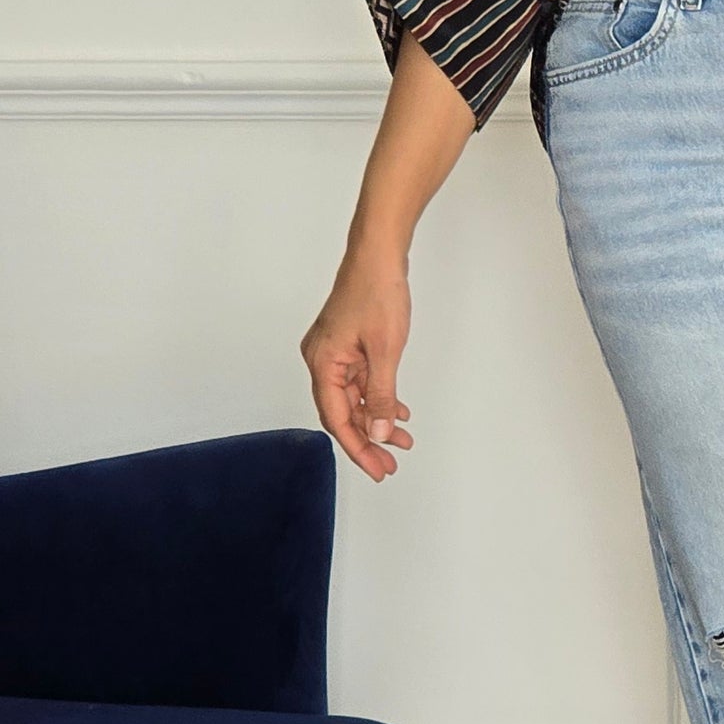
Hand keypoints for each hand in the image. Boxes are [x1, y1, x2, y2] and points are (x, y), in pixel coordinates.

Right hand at [301, 252, 413, 480]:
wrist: (379, 254)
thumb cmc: (377, 293)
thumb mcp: (385, 352)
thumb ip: (381, 397)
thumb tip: (377, 433)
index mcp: (322, 363)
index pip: (336, 418)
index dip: (357, 448)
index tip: (377, 469)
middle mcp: (322, 360)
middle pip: (342, 412)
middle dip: (367, 439)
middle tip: (389, 464)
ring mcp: (335, 352)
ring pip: (353, 398)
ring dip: (376, 420)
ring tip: (401, 442)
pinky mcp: (348, 344)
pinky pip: (360, 381)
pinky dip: (377, 397)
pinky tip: (397, 412)